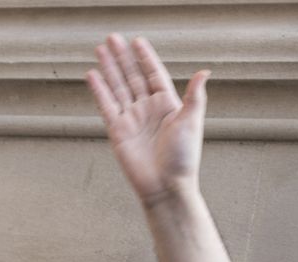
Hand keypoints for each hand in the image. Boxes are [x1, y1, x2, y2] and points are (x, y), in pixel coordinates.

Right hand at [86, 34, 207, 204]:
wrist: (166, 187)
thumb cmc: (183, 158)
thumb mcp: (192, 122)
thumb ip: (194, 96)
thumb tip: (204, 71)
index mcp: (168, 105)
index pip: (154, 74)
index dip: (146, 58)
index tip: (137, 41)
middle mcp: (149, 109)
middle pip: (133, 77)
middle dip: (123, 58)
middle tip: (113, 38)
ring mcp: (132, 119)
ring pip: (118, 87)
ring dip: (110, 68)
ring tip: (101, 49)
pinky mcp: (118, 130)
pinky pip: (106, 105)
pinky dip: (99, 90)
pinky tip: (93, 74)